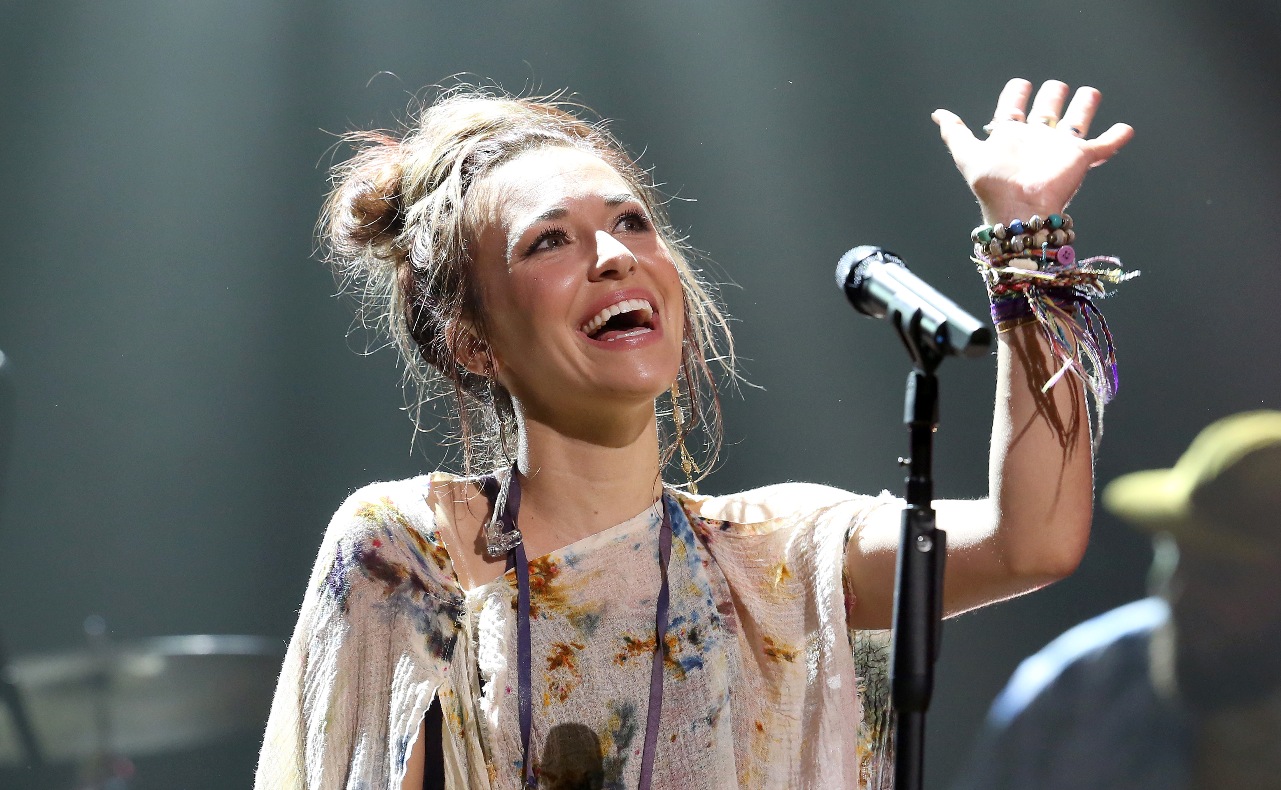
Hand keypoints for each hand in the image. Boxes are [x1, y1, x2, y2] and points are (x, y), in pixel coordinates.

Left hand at [932, 78, 1133, 224]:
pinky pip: (1103, 146)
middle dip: (1053, 95)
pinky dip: (1116, 137)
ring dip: (1084, 105)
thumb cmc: (994, 186)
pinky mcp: (1081, 159)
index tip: (1019, 84)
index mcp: (1011, 135)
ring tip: (1089, 94)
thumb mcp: (968, 155)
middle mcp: (1037, 138)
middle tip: (1055, 87)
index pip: (1014, 106)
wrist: (1020, 210)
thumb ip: (955, 133)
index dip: (1016, 93)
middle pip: (1048, 108)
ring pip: (1077, 120)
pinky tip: (1125, 128)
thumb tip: (937, 113)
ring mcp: (1060, 148)